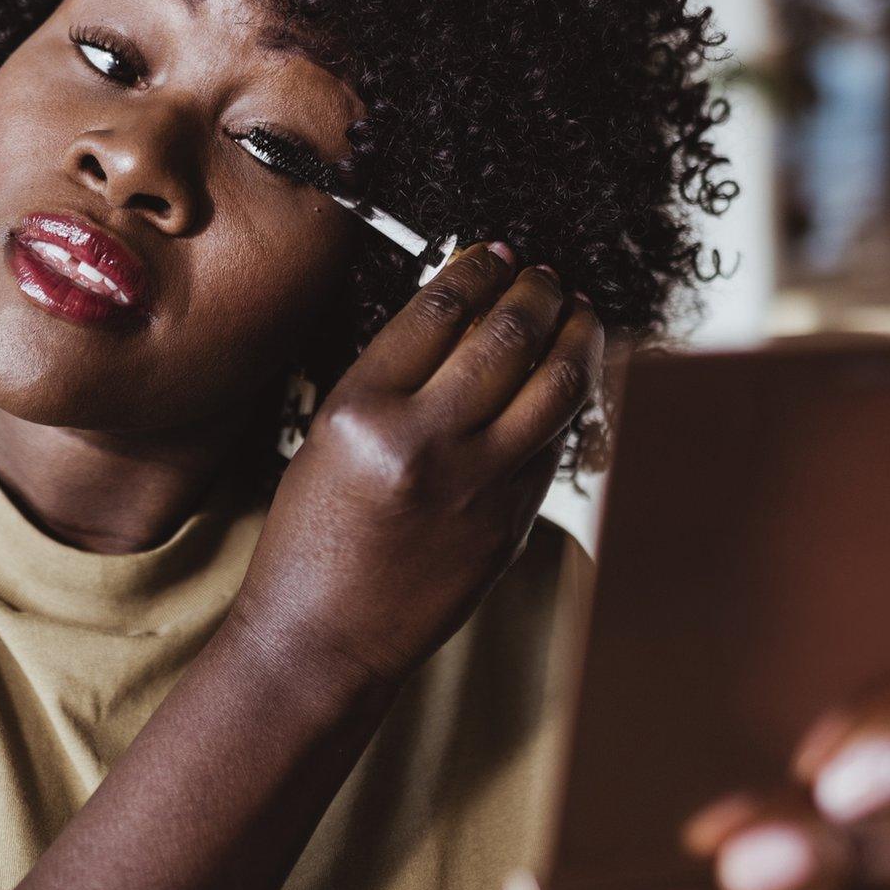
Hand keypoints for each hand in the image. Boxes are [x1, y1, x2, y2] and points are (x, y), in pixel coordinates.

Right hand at [229, 243, 604, 689]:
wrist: (323, 636)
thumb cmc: (312, 538)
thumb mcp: (327, 439)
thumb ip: (392, 379)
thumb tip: (461, 315)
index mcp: (360, 412)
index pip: (438, 311)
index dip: (475, 269)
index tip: (492, 253)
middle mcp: (423, 443)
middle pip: (508, 335)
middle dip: (536, 290)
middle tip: (542, 275)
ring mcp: (477, 486)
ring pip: (558, 385)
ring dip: (577, 335)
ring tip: (576, 313)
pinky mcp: (512, 523)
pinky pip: (554, 443)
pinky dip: (567, 401)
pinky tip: (566, 380)